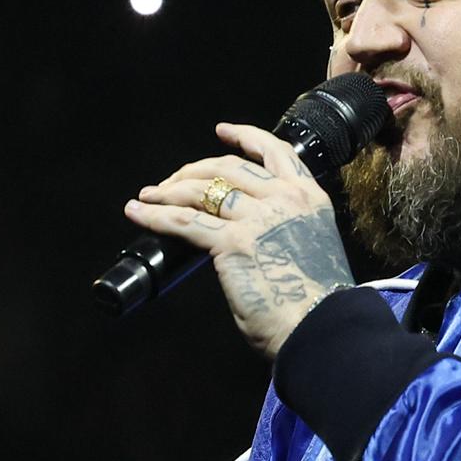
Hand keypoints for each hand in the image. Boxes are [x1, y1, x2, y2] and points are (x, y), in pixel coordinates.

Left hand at [125, 122, 356, 358]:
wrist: (322, 328)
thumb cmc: (317, 302)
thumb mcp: (310, 246)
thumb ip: (284, 229)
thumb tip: (249, 232)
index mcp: (309, 198)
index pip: (274, 152)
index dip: (244, 137)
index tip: (222, 132)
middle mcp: (284, 199)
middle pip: (229, 167)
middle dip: (194, 170)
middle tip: (172, 182)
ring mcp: (257, 218)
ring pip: (202, 190)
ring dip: (170, 190)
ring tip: (148, 196)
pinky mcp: (232, 243)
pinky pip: (184, 222)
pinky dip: (155, 215)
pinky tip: (138, 212)